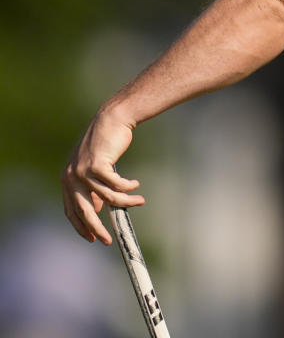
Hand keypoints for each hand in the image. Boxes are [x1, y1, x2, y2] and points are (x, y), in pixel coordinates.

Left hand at [61, 111, 144, 243]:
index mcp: (67, 180)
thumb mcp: (94, 168)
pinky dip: (128, 187)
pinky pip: (116, 185)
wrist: (110, 120)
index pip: (71, 211)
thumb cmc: (104, 144)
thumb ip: (91, 187)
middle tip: (108, 240)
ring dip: (126, 201)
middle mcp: (71, 177)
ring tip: (140, 200)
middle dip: (97, 228)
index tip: (93, 238)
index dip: (81, 227)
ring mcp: (82, 172)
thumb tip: (98, 208)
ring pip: (107, 197)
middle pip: (84, 211)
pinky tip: (136, 184)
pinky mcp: (97, 165)